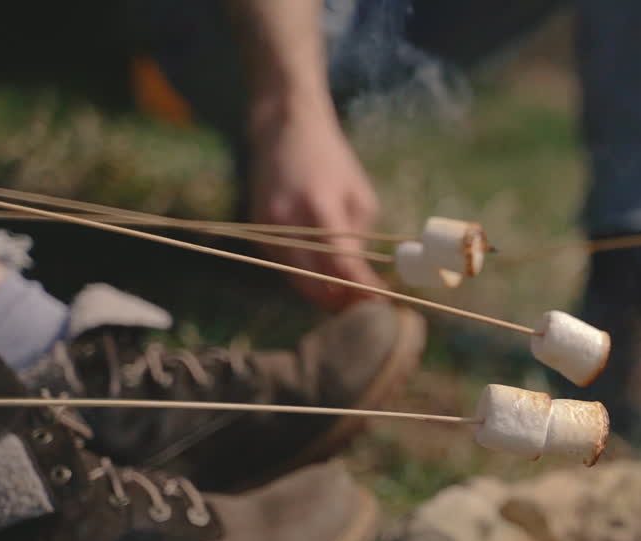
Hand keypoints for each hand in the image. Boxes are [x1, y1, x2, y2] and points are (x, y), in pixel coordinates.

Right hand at [248, 102, 382, 309]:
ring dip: (323, 296)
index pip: (341, 264)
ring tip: (351, 302)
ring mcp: (268, 228)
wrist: (285, 130)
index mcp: (320, 207)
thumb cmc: (332, 161)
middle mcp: (288, 221)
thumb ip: (359, 239)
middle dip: (341, 301)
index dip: (361, 290)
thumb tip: (361, 279)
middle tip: (366, 309)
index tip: (382, 303)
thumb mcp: (360, 196)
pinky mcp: (258, 232)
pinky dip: (306, 279)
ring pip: (297, 280)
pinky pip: (284, 267)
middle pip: (314, 282)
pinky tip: (327, 282)